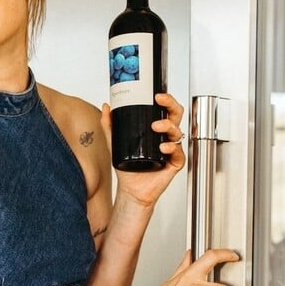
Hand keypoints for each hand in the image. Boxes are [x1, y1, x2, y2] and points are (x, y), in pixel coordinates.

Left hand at [102, 92, 186, 207]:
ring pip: (177, 132)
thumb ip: (110, 126)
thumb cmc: (128, 169)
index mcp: (156, 130)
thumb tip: (105, 107)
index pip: (165, 110)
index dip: (165, 100)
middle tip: (159, 103)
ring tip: (156, 128)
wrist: (131, 190)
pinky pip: (179, 153)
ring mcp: (171, 150)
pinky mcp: (174, 163)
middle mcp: (166, 138)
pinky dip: (172, 148)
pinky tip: (164, 148)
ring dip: (168, 126)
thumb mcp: (115, 144)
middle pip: (176, 115)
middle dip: (171, 106)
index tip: (156, 95)